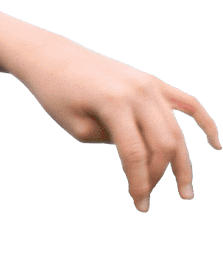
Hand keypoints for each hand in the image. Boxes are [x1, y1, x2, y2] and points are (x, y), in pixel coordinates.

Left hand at [12, 36, 216, 211]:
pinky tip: (215, 144)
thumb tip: (142, 155)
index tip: (139, 205)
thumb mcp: (77, 126)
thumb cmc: (57, 95)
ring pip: (176, 130)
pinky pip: (188, 103)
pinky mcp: (154, 82)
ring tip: (184, 192)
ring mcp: (151, 86)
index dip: (139, 183)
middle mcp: (140, 93)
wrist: (55, 58)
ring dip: (181, 163)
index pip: (135, 154)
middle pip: (163, 144)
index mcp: (116, 104)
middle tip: (147, 200)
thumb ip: (113, 141)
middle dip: (158, 176)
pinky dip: (204, 123)